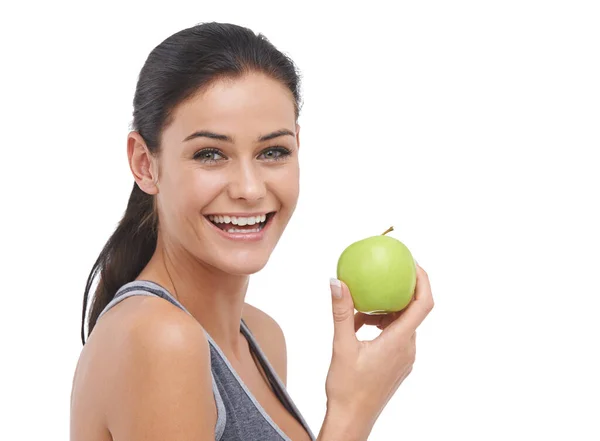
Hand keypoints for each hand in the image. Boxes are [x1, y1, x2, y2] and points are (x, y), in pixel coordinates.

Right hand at [323, 264, 433, 436]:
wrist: (352, 419)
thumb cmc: (347, 388)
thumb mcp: (341, 346)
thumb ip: (342, 312)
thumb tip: (337, 282)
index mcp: (400, 341)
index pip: (423, 304)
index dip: (423, 280)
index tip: (412, 262)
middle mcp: (408, 348)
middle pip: (412, 311)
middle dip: (400, 290)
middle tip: (385, 272)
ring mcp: (404, 357)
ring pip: (401, 323)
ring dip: (384, 310)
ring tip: (361, 305)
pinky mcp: (397, 364)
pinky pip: (394, 336)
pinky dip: (380, 325)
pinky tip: (358, 326)